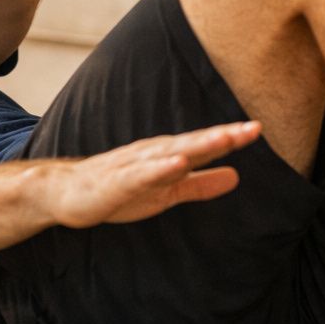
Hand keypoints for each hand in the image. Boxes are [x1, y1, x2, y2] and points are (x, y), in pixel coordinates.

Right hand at [42, 122, 262, 227]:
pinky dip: (159, 167)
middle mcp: (153, 154)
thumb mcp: (167, 191)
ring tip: (223, 139)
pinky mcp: (116, 182)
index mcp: (167, 156)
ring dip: (196, 145)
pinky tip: (177, 162)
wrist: (67, 194)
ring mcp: (133, 166)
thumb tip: (237, 176)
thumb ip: (200, 184)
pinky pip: (140, 174)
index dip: (231, 139)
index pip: (204, 145)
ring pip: (170, 153)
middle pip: (192, 144)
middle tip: (251, 129)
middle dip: (221, 137)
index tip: (257, 130)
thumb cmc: (119, 190)